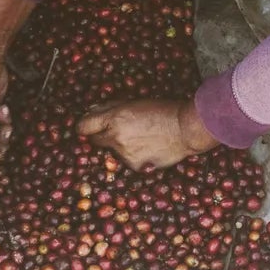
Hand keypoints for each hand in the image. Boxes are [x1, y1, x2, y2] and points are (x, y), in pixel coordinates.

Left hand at [77, 99, 217, 171]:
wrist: (186, 129)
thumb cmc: (163, 111)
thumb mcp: (135, 102)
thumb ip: (112, 107)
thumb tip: (93, 111)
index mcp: (114, 118)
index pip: (84, 126)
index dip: (84, 127)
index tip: (87, 127)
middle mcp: (115, 137)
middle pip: (95, 141)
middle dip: (102, 136)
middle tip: (117, 131)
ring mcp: (124, 154)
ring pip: (113, 151)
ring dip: (120, 146)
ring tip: (142, 139)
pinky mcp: (135, 166)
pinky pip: (127, 161)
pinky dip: (134, 156)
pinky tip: (149, 148)